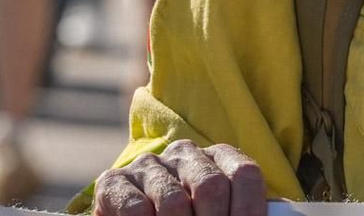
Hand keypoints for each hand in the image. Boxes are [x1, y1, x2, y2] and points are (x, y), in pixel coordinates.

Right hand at [93, 141, 265, 215]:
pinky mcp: (114, 182)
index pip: (245, 174)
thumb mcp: (221, 212)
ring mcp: (149, 165)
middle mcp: (185, 154)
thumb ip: (244, 212)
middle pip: (212, 186)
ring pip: (174, 202)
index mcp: (219, 158)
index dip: (249, 210)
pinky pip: (136, 208)